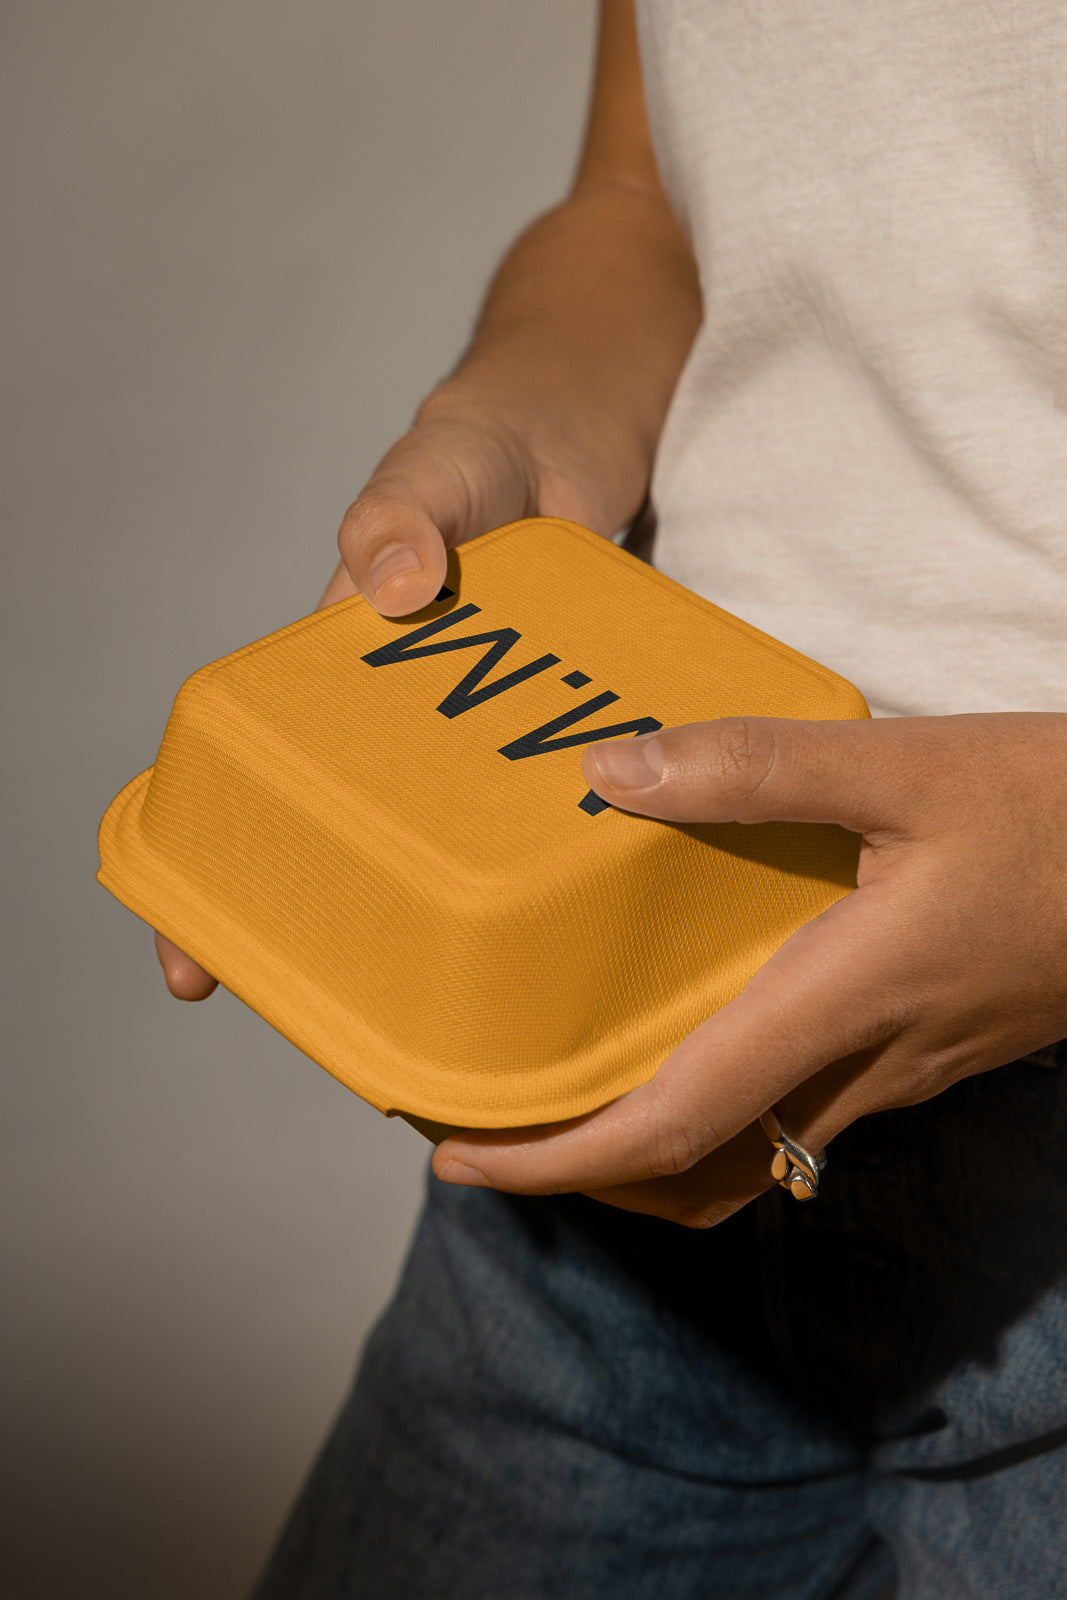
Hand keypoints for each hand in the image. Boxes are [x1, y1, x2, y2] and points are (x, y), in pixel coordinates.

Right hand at [153, 396, 620, 998]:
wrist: (573, 439)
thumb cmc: (472, 454)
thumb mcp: (424, 473)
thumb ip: (398, 515)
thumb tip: (392, 586)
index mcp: (339, 681)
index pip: (256, 783)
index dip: (211, 874)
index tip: (193, 968)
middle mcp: (407, 728)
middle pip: (351, 843)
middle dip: (331, 929)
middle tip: (342, 1011)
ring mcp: (485, 739)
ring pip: (456, 847)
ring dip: (449, 912)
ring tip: (460, 996)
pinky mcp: (561, 733)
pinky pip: (552, 806)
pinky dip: (557, 851)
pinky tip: (576, 906)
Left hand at [431, 712, 1066, 1226]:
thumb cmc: (1058, 814)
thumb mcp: (906, 766)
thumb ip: (755, 767)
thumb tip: (612, 770)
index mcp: (841, 1003)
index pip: (670, 1126)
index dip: (556, 1163)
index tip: (461, 1158)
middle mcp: (865, 1066)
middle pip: (697, 1167)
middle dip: (585, 1169)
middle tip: (495, 1124)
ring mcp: (902, 1071)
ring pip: (751, 1150)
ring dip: (650, 1143)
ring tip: (571, 1084)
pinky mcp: (925, 1049)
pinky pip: (800, 1110)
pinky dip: (718, 1103)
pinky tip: (696, 1027)